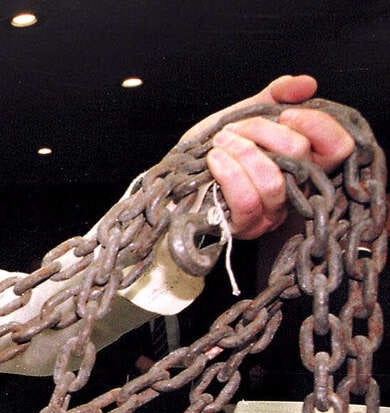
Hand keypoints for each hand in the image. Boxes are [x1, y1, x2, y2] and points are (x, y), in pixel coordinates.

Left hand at [184, 75, 354, 239]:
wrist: (177, 178)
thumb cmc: (215, 148)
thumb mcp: (245, 114)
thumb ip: (276, 96)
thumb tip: (306, 84)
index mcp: (305, 161)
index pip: (339, 147)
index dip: (316, 124)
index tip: (285, 113)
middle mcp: (296, 189)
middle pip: (300, 155)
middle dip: (262, 131)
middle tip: (234, 128)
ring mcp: (272, 212)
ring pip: (272, 181)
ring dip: (241, 152)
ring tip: (220, 143)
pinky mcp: (247, 227)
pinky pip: (246, 200)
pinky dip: (228, 173)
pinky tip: (214, 159)